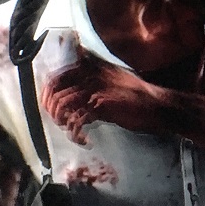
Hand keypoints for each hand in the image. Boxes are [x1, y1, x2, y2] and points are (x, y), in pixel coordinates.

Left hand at [41, 50, 164, 143]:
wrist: (157, 106)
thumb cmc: (135, 97)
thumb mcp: (112, 81)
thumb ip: (92, 82)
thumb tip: (70, 92)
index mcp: (92, 67)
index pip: (57, 76)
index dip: (48, 94)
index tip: (49, 109)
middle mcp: (91, 74)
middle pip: (56, 89)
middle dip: (52, 109)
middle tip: (60, 123)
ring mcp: (96, 88)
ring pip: (63, 104)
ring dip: (63, 121)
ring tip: (72, 131)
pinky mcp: (101, 105)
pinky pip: (77, 119)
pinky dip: (76, 132)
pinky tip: (83, 139)